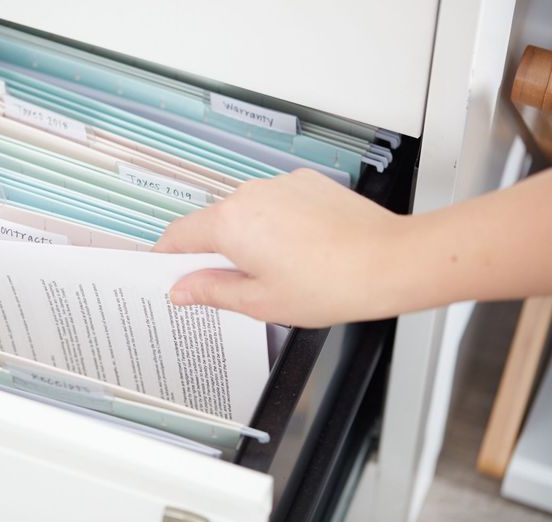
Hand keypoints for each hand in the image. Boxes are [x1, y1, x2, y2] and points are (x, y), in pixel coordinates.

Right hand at [153, 169, 406, 326]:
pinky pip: (273, 203)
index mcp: (231, 223)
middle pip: (212, 223)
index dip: (168, 258)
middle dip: (213, 253)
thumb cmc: (332, 283)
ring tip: (276, 271)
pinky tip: (296, 250)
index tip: (168, 272)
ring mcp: (279, 185)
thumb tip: (183, 290)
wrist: (389, 261)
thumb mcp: (260, 301)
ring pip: (244, 213)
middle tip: (230, 286)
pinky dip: (274, 224)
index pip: (178, 236)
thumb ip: (212, 292)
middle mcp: (250, 194)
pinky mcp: (304, 183)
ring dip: (245, 238)